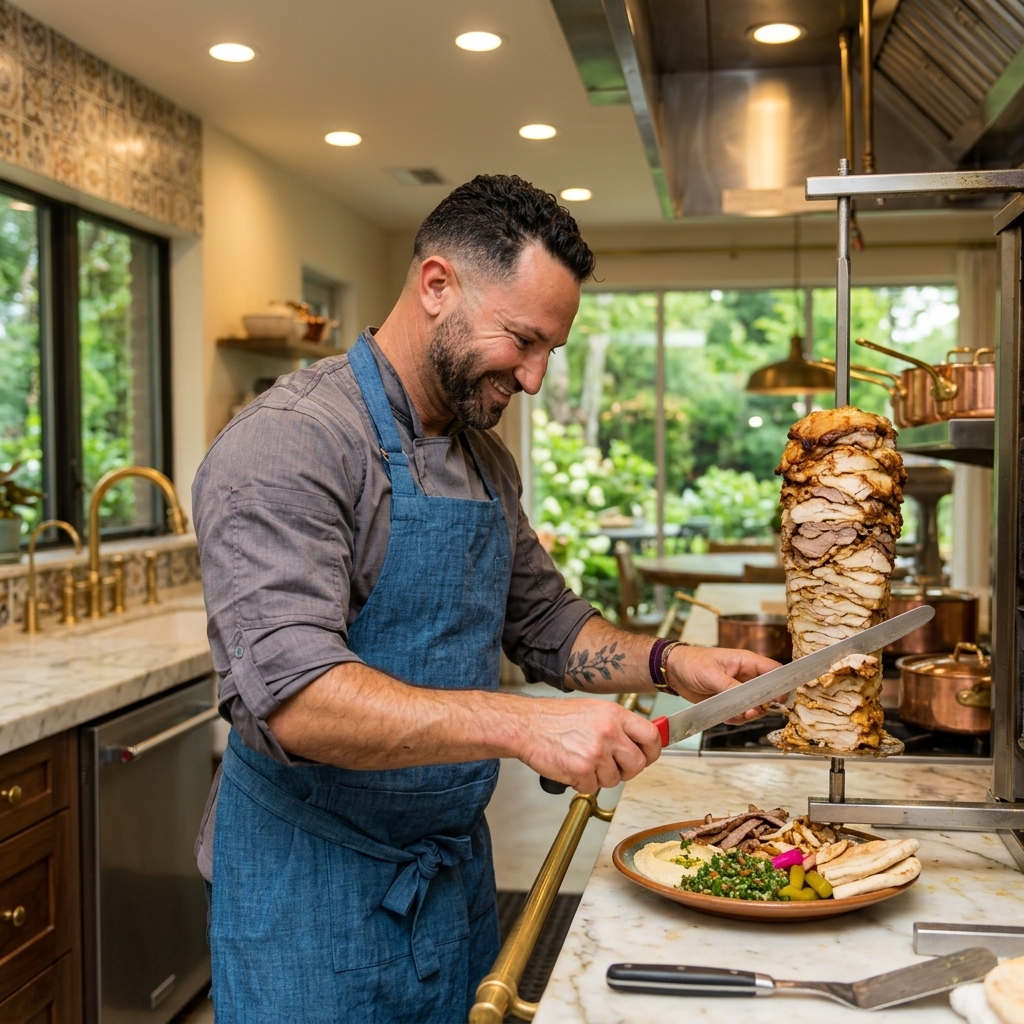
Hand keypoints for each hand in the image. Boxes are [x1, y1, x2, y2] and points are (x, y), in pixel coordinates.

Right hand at [516, 697, 661, 792]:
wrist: (528, 725)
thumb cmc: (557, 718)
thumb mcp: (595, 710)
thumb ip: (619, 725)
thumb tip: (641, 740)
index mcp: (614, 715)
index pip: (651, 736)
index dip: (652, 751)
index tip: (647, 755)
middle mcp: (609, 732)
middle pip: (638, 764)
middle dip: (627, 770)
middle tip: (612, 765)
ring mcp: (595, 752)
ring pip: (615, 779)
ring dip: (601, 777)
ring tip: (584, 761)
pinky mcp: (581, 770)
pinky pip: (593, 787)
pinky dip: (583, 782)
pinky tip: (573, 767)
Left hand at [666, 646, 782, 722]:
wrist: (673, 672)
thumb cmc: (692, 662)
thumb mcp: (711, 674)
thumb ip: (730, 686)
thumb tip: (746, 699)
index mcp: (746, 662)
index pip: (773, 671)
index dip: (781, 685)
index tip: (781, 699)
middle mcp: (745, 676)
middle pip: (767, 693)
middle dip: (762, 705)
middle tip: (751, 711)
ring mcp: (738, 690)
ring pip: (754, 707)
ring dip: (748, 714)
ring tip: (737, 715)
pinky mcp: (728, 702)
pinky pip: (740, 714)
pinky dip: (735, 718)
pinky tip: (725, 716)